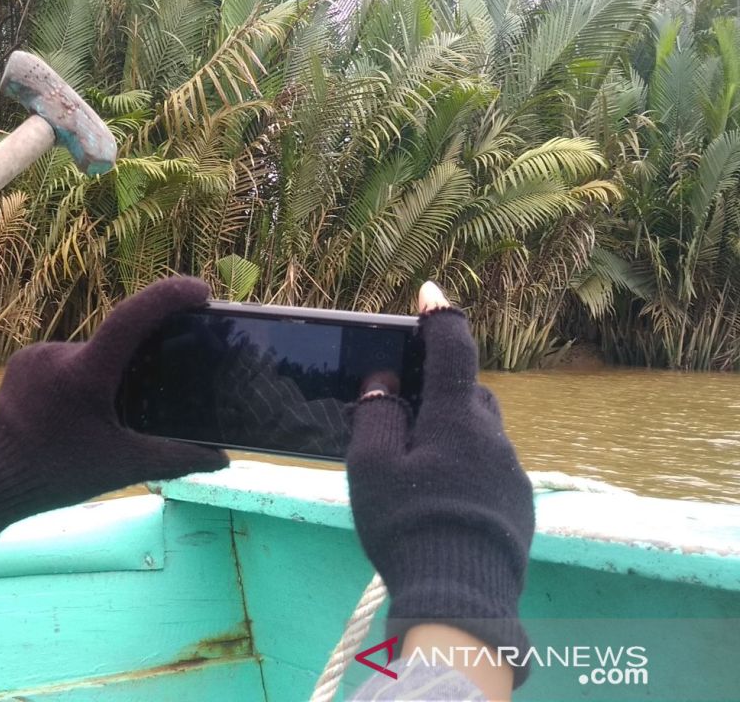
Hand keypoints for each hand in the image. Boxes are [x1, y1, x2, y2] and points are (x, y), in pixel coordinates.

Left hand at [0, 277, 228, 543]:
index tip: (199, 292)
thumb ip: (175, 460)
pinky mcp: (18, 365)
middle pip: (113, 344)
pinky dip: (77, 380)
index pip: (132, 317)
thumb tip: (222, 459)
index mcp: (84, 373)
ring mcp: (33, 357)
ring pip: (87, 356)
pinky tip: (78, 412)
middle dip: (136, 360)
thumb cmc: (54, 475)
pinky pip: (62, 363)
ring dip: (103, 375)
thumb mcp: (122, 468)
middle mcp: (57, 354)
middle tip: (156, 385)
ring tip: (107, 414)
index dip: (168, 297)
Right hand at [347, 282, 534, 687]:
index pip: (453, 349)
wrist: (463, 598)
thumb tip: (386, 380)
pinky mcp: (520, 505)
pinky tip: (441, 502)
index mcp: (457, 418)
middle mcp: (494, 436)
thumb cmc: (409, 523)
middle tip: (405, 412)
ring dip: (453, 435)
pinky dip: (466, 469)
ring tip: (418, 469)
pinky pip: (489, 469)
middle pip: (469, 393)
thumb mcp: (371, 466)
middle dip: (441, 390)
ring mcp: (512, 472)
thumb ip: (376, 414)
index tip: (430, 292)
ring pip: (480, 434)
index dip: (440, 316)